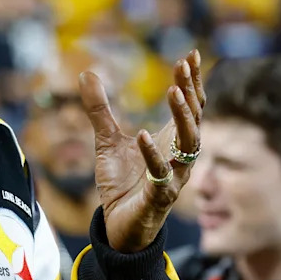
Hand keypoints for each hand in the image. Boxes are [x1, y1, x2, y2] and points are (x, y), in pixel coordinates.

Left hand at [80, 50, 204, 252]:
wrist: (117, 225)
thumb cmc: (121, 183)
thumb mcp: (105, 139)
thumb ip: (99, 108)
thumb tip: (86, 73)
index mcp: (170, 141)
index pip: (190, 106)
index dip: (193, 81)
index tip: (192, 54)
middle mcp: (179, 156)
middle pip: (194, 119)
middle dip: (191, 92)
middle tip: (184, 66)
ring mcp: (174, 177)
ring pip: (188, 145)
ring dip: (183, 118)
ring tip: (173, 92)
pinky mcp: (160, 197)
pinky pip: (161, 175)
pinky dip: (153, 156)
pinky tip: (143, 134)